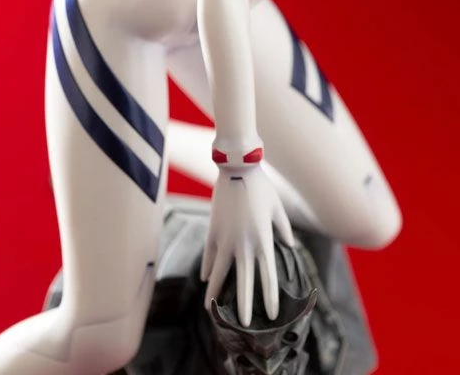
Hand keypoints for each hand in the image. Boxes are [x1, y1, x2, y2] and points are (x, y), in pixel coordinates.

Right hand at [200, 164, 293, 325]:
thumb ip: (283, 228)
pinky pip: (209, 255)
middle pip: (243, 282)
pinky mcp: (213, 230)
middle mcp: (244, 245)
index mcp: (263, 241)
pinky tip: (206, 280)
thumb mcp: (277, 208)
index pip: (268, 277)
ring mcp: (226, 239)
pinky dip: (207, 268)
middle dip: (243, 305)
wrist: (237, 168)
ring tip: (211, 309)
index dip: (269, 297)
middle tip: (243, 325)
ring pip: (219, 273)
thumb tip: (288, 244)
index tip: (270, 315)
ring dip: (215, 292)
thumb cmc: (261, 187)